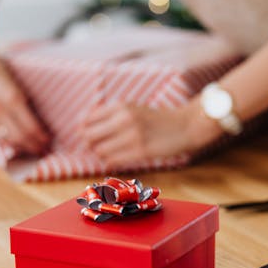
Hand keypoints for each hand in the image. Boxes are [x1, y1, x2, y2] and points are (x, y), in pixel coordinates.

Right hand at [0, 54, 49, 154]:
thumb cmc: (0, 71)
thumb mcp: (17, 86)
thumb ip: (24, 105)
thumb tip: (38, 125)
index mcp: (12, 98)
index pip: (30, 127)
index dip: (41, 138)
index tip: (49, 141)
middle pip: (20, 137)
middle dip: (33, 146)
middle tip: (44, 150)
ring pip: (8, 139)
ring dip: (22, 147)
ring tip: (33, 149)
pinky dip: (9, 141)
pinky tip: (17, 143)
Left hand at [79, 100, 219, 168]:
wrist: (184, 126)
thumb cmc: (156, 120)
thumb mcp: (133, 109)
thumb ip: (110, 115)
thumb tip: (83, 128)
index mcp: (121, 106)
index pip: (87, 119)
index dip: (84, 130)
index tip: (89, 136)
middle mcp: (124, 119)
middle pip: (89, 136)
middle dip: (90, 144)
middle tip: (97, 147)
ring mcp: (132, 136)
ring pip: (99, 150)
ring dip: (101, 154)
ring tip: (111, 153)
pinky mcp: (140, 152)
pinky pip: (113, 160)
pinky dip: (111, 161)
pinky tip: (117, 159)